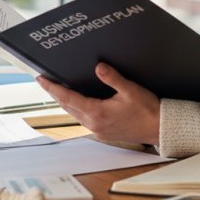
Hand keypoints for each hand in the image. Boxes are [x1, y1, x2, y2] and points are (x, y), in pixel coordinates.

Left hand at [36, 63, 160, 145]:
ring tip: (59, 88)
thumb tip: (98, 67)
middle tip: (46, 80)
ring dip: (65, 101)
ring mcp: (98, 130)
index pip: (68, 98)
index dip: (53, 87)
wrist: (159, 128)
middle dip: (56, 93)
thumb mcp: (130, 89)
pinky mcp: (103, 132)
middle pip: (68, 106)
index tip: (41, 79)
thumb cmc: (147, 110)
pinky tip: (79, 101)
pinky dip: (76, 108)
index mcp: (97, 113)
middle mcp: (94, 124)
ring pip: (74, 113)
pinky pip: (84, 118)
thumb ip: (112, 77)